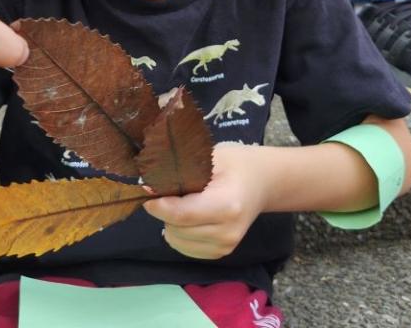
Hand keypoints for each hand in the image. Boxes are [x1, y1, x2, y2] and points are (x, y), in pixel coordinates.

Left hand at [143, 143, 268, 258]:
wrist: (263, 182)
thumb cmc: (236, 163)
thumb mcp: (212, 156)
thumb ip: (183, 170)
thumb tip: (149, 184)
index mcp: (227, 205)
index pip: (182, 214)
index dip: (158, 205)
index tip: (147, 189)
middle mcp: (227, 232)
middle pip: (177, 229)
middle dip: (163, 211)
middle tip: (166, 192)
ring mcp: (226, 246)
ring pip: (177, 241)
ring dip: (170, 223)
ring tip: (180, 204)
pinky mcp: (221, 253)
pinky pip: (184, 249)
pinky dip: (178, 234)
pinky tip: (186, 218)